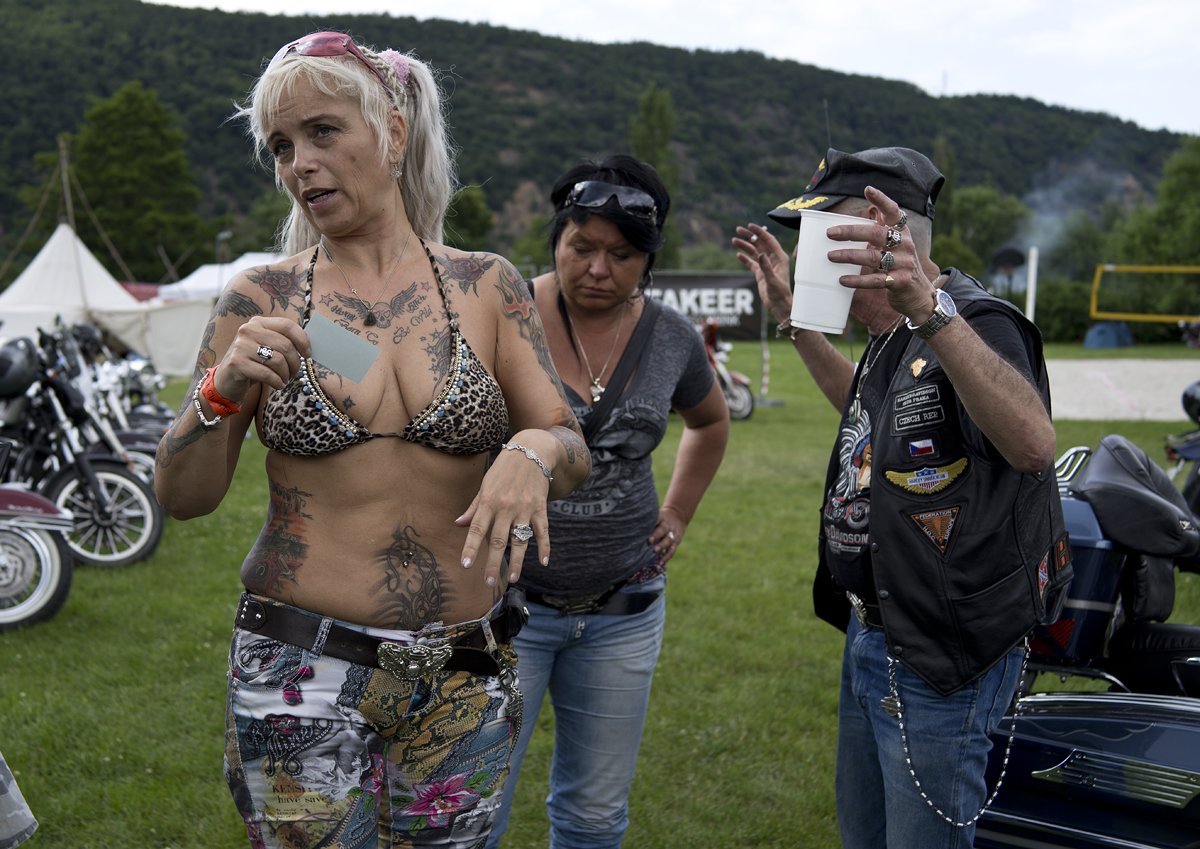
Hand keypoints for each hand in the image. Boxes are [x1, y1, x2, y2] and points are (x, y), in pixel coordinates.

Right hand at [215, 316, 310, 401]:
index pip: (287, 325)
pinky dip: (277, 382)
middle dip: (295, 362)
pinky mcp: (236, 363)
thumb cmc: (253, 364)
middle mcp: (247, 330)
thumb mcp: (267, 348)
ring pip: (278, 360)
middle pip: (285, 345)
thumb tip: (309, 347)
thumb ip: (283, 342)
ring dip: (286, 374)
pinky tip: (278, 385)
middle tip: (295, 373)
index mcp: (258, 322)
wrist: (227, 380)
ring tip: (284, 379)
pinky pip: (267, 374)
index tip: (308, 354)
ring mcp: (240, 346)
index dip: (302, 340)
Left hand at [456, 435, 552, 588]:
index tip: (466, 565)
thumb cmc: (504, 469)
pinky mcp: (540, 507)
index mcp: (489, 501)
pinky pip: (543, 530)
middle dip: (493, 563)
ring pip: (520, 539)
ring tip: (514, 579)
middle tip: (488, 583)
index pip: (477, 528)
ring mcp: (524, 508)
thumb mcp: (485, 484)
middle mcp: (506, 506)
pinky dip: (544, 546)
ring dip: (518, 561)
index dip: (471, 547)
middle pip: (498, 540)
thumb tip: (458, 524)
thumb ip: (474, 507)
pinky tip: (543, 562)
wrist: (532, 450)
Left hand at [647, 505, 686, 565]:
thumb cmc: (661, 519)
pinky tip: (661, 563)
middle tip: (649, 541)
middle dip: (656, 535)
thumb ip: (647, 522)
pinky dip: (667, 557)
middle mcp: (667, 525)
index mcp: (661, 518)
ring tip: (654, 551)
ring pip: (668, 539)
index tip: (643, 527)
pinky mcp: (676, 542)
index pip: (656, 518)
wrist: (678, 516)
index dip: (651, 522)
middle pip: (663, 529)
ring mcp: (672, 534)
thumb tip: (629, 528)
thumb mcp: (656, 515)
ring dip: (661, 546)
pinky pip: (672, 550)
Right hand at [733, 224, 791, 323]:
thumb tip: (761, 254)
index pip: (769, 240)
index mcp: (780, 258)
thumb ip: (766, 267)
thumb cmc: (780, 294)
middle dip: (749, 236)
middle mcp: (773, 259)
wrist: (779, 305)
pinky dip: (745, 258)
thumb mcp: (773, 280)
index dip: (759, 232)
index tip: (750, 226)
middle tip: (738, 230)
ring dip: (745, 246)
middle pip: (760, 243)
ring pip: (754, 252)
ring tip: (734, 240)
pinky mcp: (761, 273)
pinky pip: (752, 263)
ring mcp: (766, 265)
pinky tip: (738, 254)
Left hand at [824, 186, 938, 323]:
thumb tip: (843, 228)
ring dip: (849, 255)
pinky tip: (843, 279)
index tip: (868, 190)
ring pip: (873, 257)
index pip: (894, 212)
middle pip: (876, 234)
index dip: (882, 200)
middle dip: (851, 232)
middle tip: (830, 233)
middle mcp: (905, 244)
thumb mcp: (893, 246)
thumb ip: (876, 236)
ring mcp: (904, 263)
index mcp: (902, 232)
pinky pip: (876, 280)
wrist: (919, 294)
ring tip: (831, 256)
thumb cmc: (899, 265)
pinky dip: (857, 280)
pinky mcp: (900, 281)